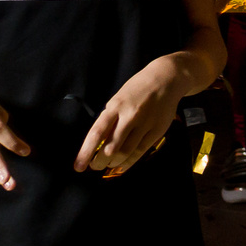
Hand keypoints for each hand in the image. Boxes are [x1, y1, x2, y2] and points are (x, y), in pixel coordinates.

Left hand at [78, 58, 187, 173]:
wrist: (166, 79)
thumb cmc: (137, 89)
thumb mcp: (118, 99)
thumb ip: (110, 119)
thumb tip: (99, 143)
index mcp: (115, 106)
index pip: (97, 133)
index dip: (86, 152)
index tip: (79, 166)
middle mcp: (130, 116)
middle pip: (111, 147)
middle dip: (100, 162)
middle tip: (95, 166)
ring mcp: (145, 124)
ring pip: (126, 152)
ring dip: (114, 163)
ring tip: (109, 165)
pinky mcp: (157, 130)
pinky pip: (140, 151)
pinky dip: (129, 162)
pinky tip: (123, 166)